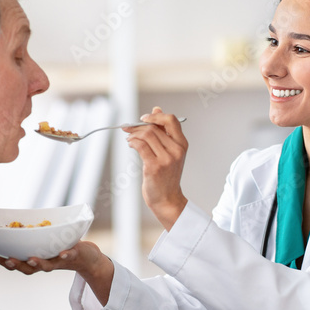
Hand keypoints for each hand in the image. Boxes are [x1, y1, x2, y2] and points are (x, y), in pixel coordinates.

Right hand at [0, 241, 115, 305]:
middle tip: (7, 261)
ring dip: (38, 263)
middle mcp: (44, 264)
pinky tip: (63, 253)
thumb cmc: (59, 248)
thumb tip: (7, 224)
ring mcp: (58, 261)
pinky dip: (65, 255)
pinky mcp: (73, 255)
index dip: (1, 260)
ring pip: (46, 266)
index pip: (15, 263)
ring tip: (31, 259)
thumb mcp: (42, 243)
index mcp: (34, 261)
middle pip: (27, 268)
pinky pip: (69, 255)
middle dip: (16, 265)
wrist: (87, 258)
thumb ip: (28, 238)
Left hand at [124, 107, 188, 230]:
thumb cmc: (167, 176)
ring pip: (146, 135)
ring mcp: (166, 159)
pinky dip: (132, 142)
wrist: (167, 199)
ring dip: (133, 134)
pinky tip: (130, 144)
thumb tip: (156, 109)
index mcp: (182, 144)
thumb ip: (164, 131)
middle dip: (137, 126)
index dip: (156, 116)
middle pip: (154, 127)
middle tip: (128, 129)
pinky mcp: (154, 167)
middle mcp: (176, 150)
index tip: (143, 118)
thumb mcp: (170, 152)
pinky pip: (140, 146)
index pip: (171, 120)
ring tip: (129, 139)